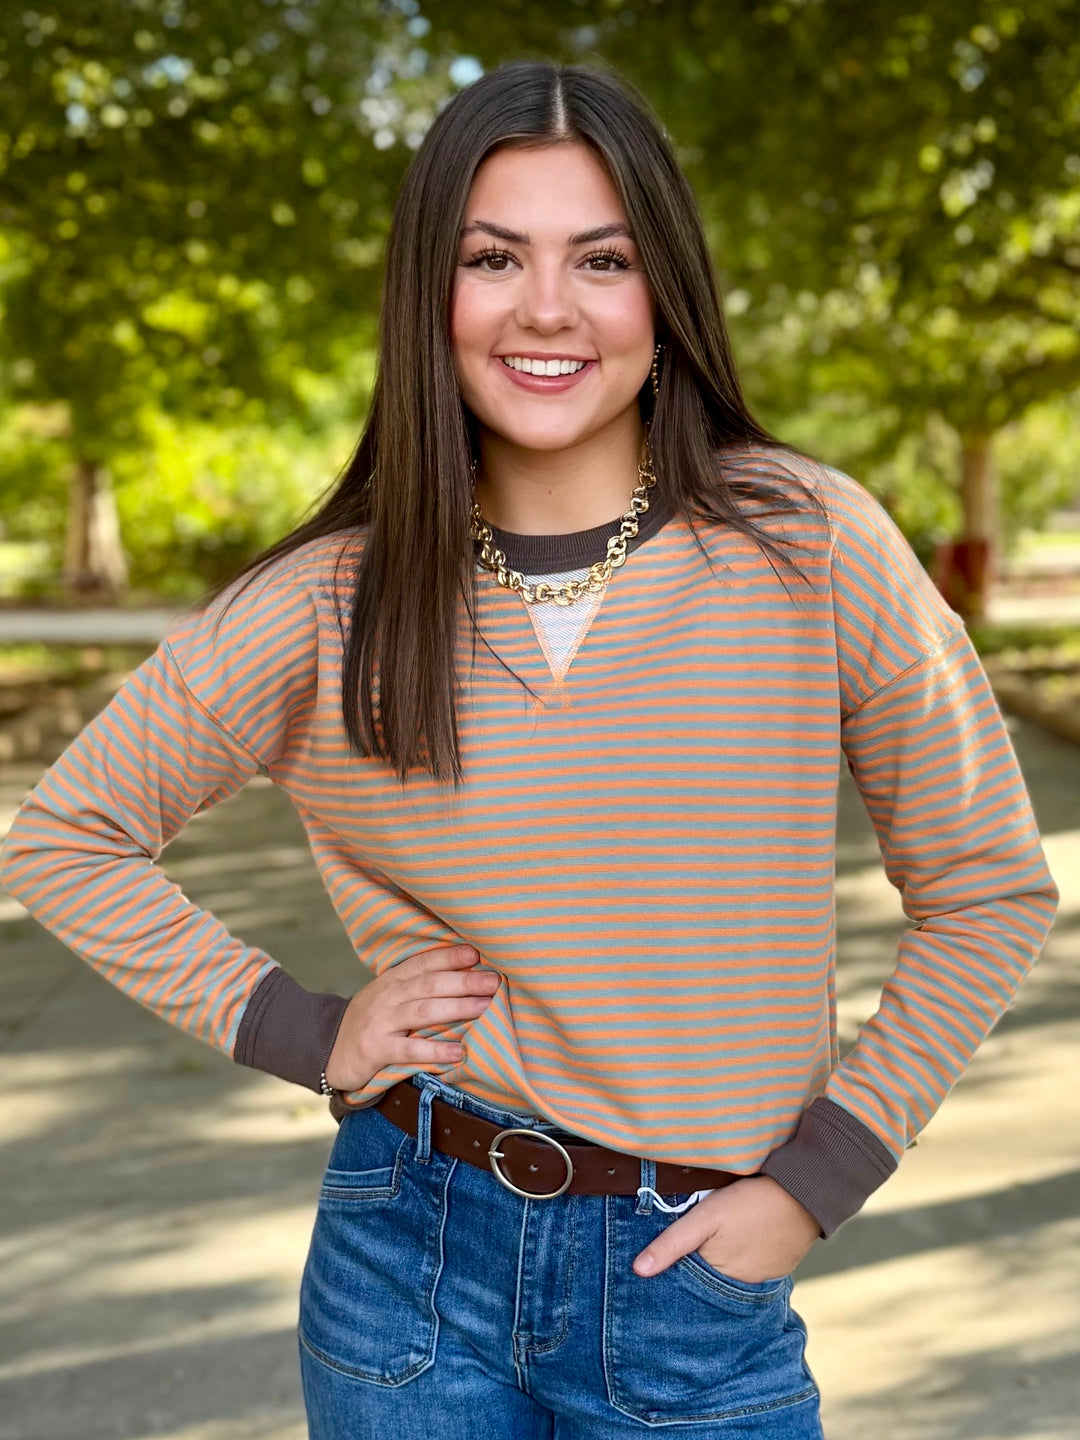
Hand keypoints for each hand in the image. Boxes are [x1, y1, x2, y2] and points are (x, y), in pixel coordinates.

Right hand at [323, 944, 500, 1092]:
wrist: (326, 1049)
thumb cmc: (370, 1022)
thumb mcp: (388, 996)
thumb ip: (418, 987)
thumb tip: (464, 976)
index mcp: (392, 980)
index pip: (423, 962)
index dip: (449, 956)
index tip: (476, 952)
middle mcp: (387, 996)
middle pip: (429, 984)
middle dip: (463, 981)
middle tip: (494, 981)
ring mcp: (380, 1023)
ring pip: (422, 1012)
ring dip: (456, 1008)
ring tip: (485, 1008)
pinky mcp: (375, 1051)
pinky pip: (409, 1050)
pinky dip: (434, 1050)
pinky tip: (458, 1052)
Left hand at [632, 1176, 820, 1282]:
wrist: (804, 1194)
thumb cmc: (750, 1203)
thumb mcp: (705, 1217)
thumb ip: (672, 1243)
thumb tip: (638, 1271)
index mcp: (720, 1280)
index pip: (687, 1283)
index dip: (674, 1269)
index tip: (658, 1260)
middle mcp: (741, 1289)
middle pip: (708, 1280)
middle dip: (697, 1267)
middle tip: (696, 1240)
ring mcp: (762, 1281)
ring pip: (729, 1275)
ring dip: (720, 1262)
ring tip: (718, 1239)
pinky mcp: (777, 1269)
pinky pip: (750, 1269)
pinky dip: (741, 1258)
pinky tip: (739, 1239)